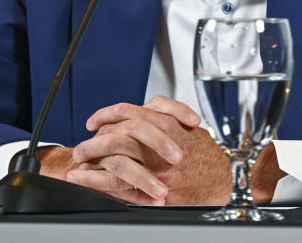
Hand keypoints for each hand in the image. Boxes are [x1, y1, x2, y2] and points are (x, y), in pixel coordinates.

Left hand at [67, 96, 227, 204]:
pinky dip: (97, 182)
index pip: (128, 112)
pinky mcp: (155, 189)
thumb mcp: (189, 127)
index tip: (95, 121)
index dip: (106, 115)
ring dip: (92, 161)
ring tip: (79, 163)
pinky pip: (119, 185)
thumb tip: (144, 111)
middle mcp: (160, 145)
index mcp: (167, 124)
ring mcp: (157, 168)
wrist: (222, 181)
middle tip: (82, 147)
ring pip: (115, 160)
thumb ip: (168, 116)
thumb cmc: (206, 155)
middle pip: (117, 135)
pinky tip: (85, 180)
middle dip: (95, 141)